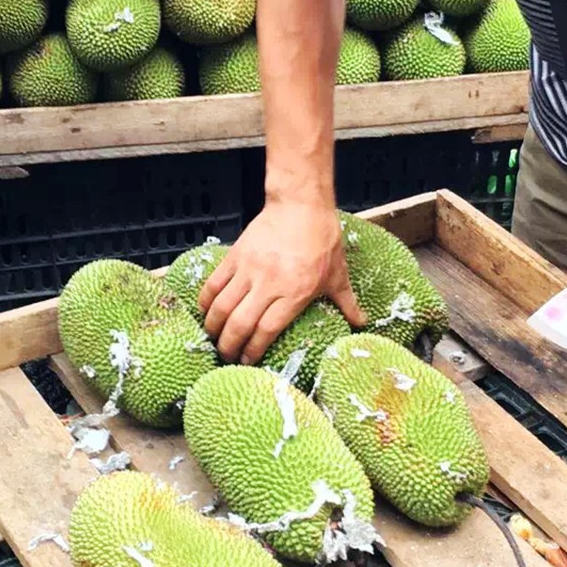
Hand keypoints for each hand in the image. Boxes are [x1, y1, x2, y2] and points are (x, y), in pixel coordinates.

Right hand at [200, 200, 364, 363]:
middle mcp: (269, 284)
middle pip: (240, 323)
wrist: (301, 205)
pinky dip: (205, 300)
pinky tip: (204, 311)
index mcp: (294, 293)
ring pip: (222, 306)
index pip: (266, 330)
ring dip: (214, 326)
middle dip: (229, 345)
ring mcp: (249, 269)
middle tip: (226, 355)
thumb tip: (362, 322)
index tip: (248, 361)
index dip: (253, 350)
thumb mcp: (339, 274)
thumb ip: (347, 302)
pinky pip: (215, 283)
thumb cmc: (323, 239)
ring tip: (212, 337)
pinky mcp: (236, 255)